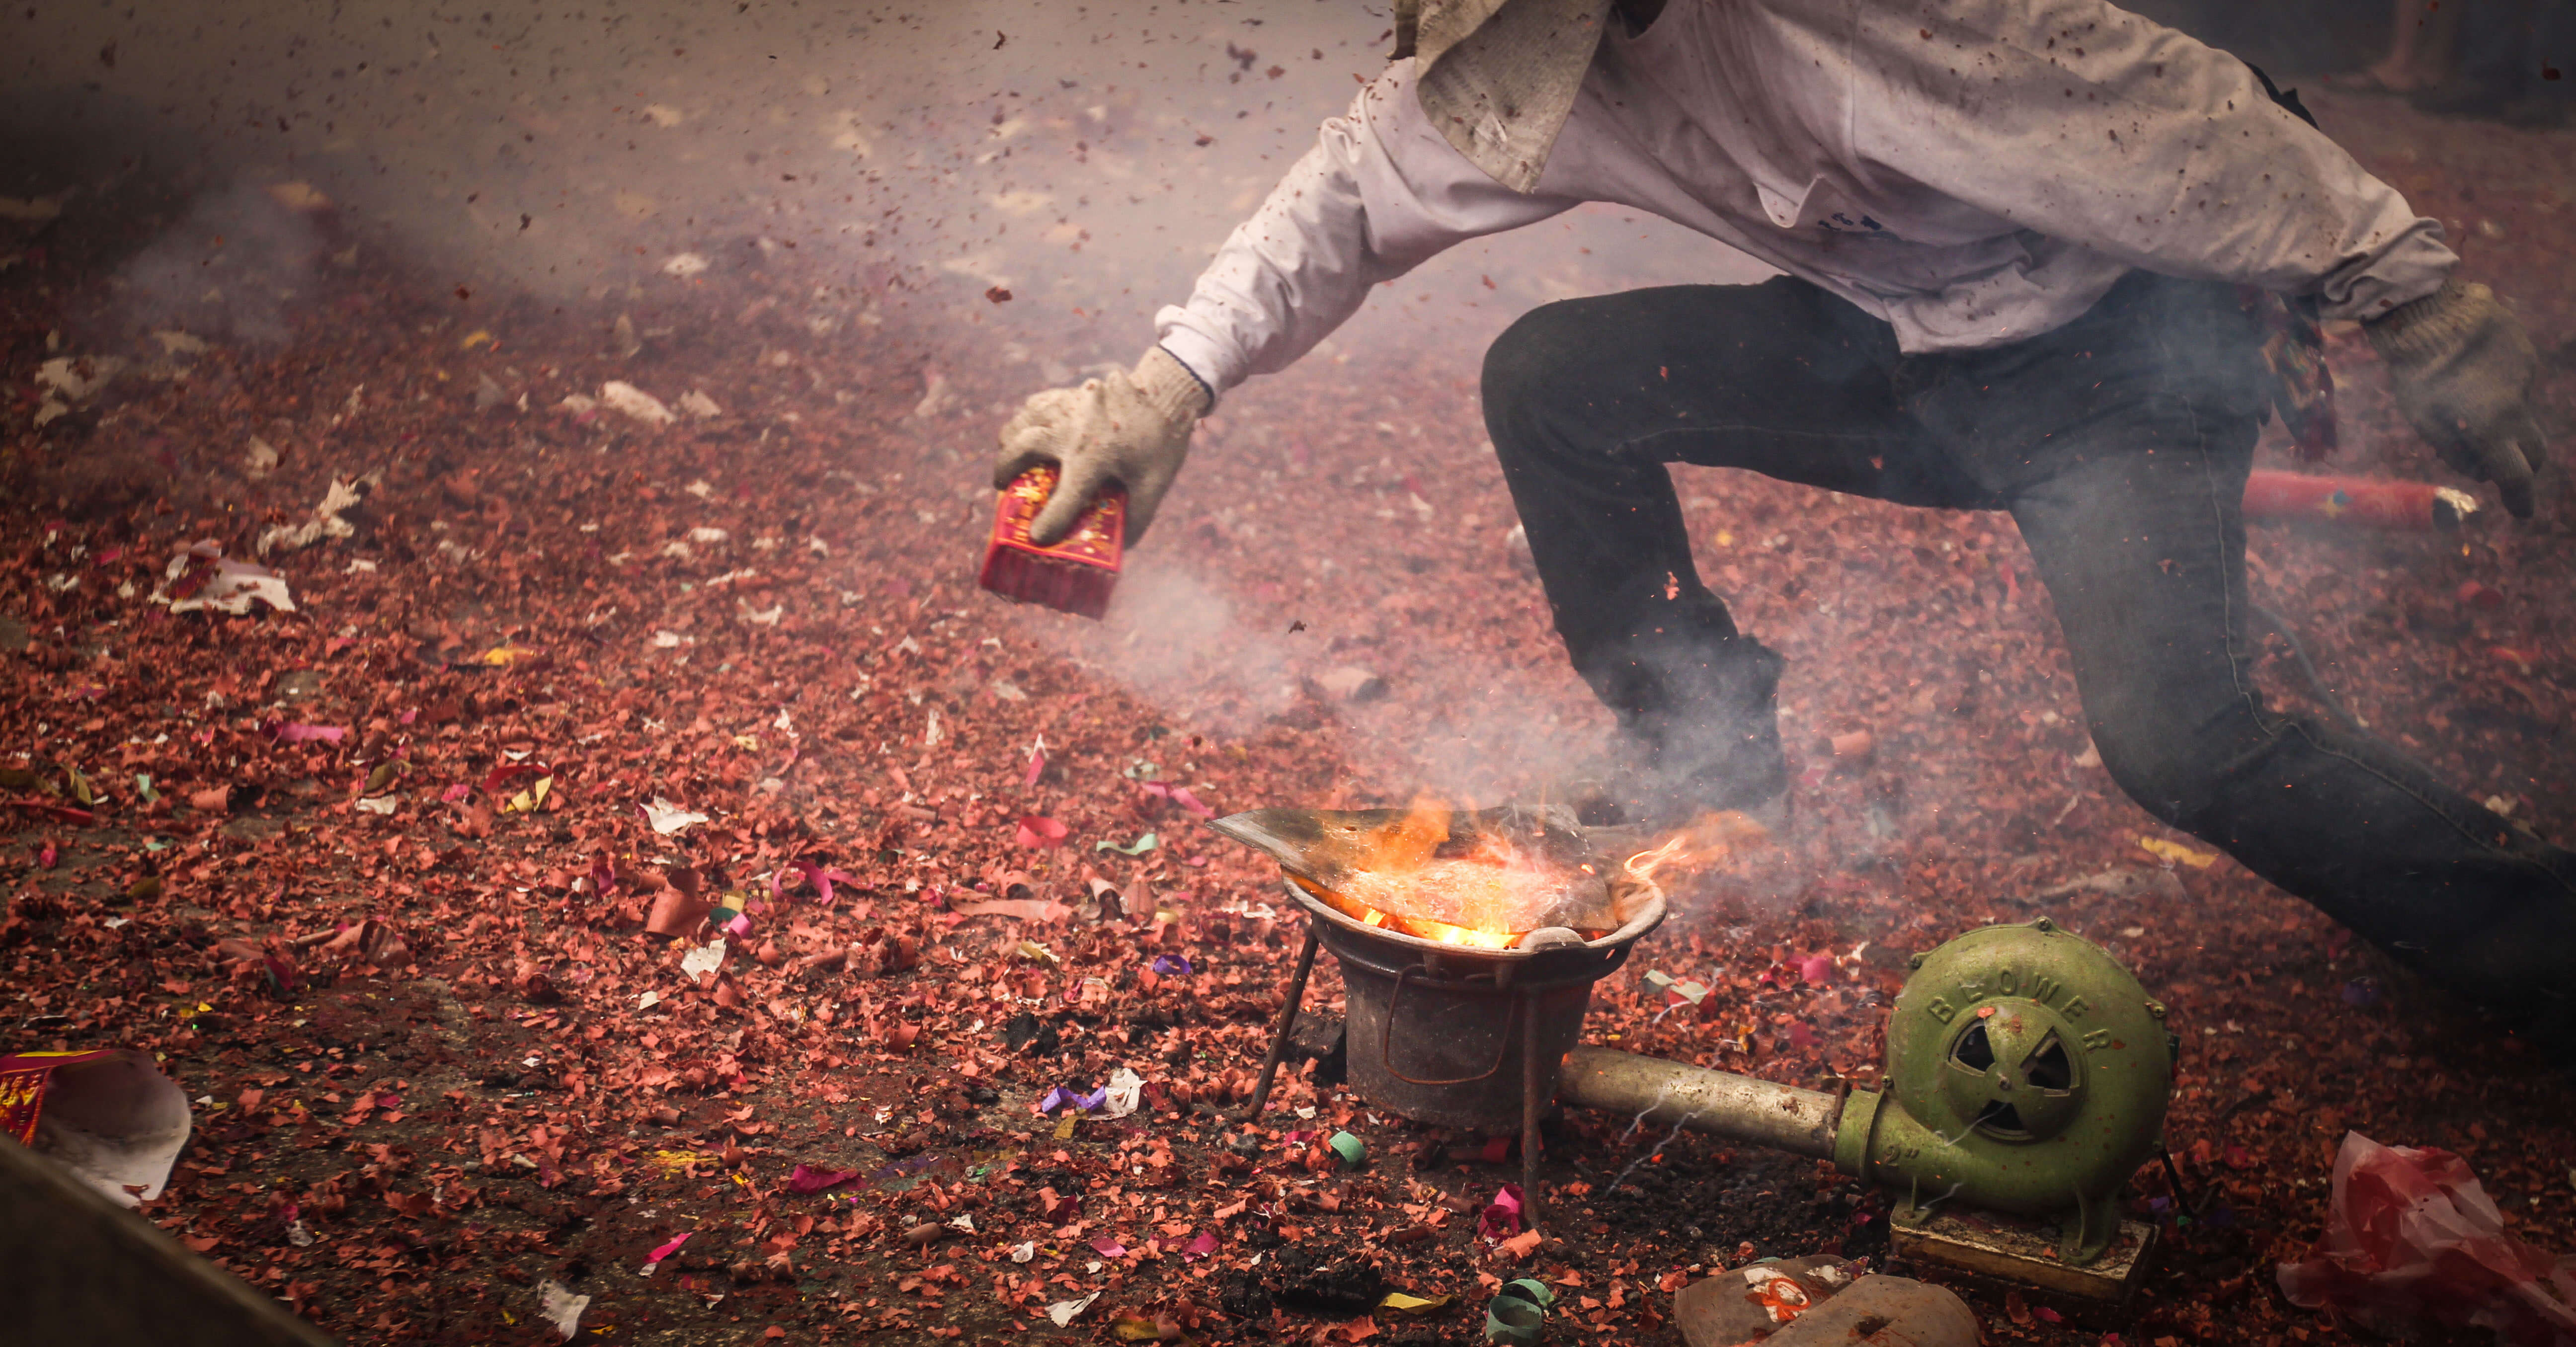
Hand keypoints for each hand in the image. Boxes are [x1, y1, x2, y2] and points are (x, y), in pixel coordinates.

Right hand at [992, 347, 1209, 544]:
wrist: (1166, 392)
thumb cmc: (1161, 442)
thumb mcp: (1155, 484)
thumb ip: (1137, 517)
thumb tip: (1121, 547)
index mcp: (1093, 457)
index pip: (1063, 498)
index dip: (1049, 523)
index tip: (1037, 538)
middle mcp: (1071, 431)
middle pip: (1020, 449)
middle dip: (1005, 472)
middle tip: (1003, 488)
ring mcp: (1066, 408)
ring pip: (1020, 423)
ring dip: (1009, 445)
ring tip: (1009, 460)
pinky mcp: (1068, 394)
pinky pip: (1034, 406)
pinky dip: (1024, 422)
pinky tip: (1030, 432)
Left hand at [2366, 278, 2550, 516]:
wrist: (2432, 314)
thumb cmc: (2417, 373)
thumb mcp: (2423, 421)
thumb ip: (2455, 451)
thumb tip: (2479, 469)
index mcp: (2490, 428)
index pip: (2514, 476)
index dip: (2519, 498)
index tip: (2521, 512)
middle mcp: (2517, 406)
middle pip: (2533, 451)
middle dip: (2520, 465)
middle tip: (2496, 465)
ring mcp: (2526, 378)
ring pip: (2521, 414)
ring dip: (2501, 420)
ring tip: (2462, 398)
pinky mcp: (2527, 355)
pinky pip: (2516, 382)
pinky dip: (2498, 387)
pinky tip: (2470, 370)